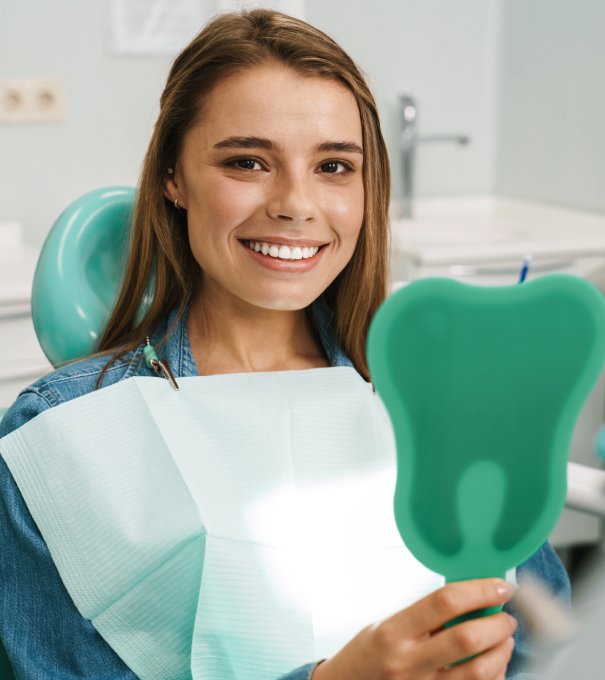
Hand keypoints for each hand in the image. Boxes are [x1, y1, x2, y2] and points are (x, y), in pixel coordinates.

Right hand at [311, 578, 517, 679]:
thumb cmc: (366, 655)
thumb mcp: (385, 625)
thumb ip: (422, 616)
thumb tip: (467, 598)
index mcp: (394, 632)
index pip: (443, 603)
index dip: (478, 591)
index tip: (499, 586)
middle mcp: (408, 662)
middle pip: (466, 639)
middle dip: (497, 623)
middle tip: (507, 615)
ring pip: (478, 671)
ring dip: (501, 651)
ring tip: (505, 638)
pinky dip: (494, 675)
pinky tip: (495, 663)